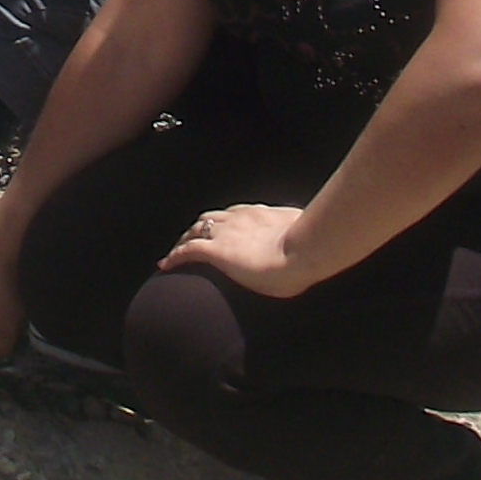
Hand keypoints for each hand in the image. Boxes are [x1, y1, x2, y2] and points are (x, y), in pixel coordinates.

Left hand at [159, 200, 317, 297]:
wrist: (304, 249)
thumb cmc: (312, 247)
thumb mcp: (306, 237)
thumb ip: (302, 239)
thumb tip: (316, 247)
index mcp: (261, 214)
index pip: (235, 215)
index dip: (225, 223)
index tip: (221, 230)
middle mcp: (240, 218)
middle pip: (211, 219)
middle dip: (200, 228)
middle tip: (192, 239)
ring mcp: (226, 232)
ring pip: (195, 231)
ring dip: (184, 240)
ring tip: (175, 253)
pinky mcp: (216, 251)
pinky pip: (187, 251)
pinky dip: (175, 256)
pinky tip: (165, 265)